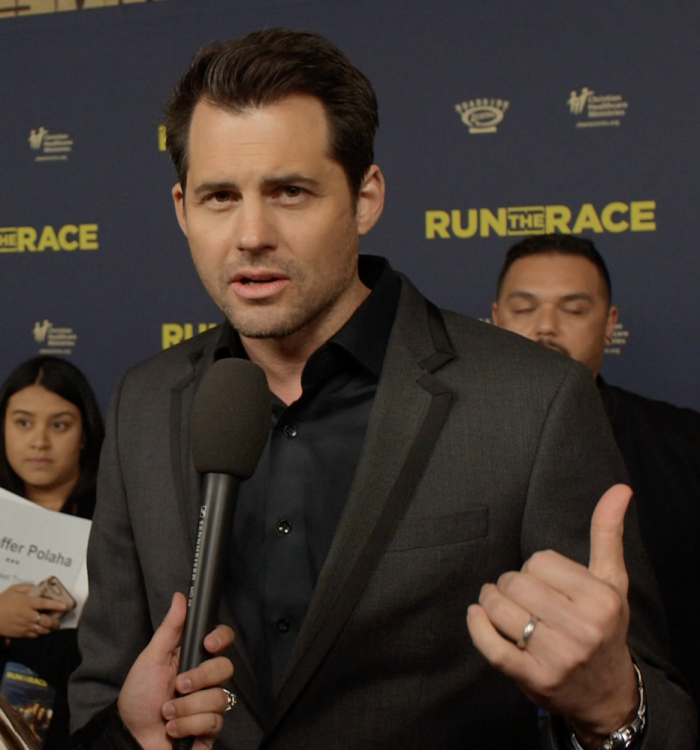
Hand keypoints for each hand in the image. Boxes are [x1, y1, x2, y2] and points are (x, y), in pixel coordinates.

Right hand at [0, 583, 65, 638]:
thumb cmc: (2, 602)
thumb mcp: (13, 589)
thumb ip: (27, 587)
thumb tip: (38, 587)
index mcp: (28, 603)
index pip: (46, 604)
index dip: (58, 605)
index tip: (66, 607)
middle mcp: (29, 615)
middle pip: (47, 621)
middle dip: (56, 621)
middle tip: (59, 620)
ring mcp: (25, 626)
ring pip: (43, 630)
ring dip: (50, 629)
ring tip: (53, 627)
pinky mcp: (20, 634)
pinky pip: (34, 636)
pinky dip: (40, 634)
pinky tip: (42, 631)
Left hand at [117, 592, 233, 749]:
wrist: (130, 737)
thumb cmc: (138, 698)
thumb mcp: (151, 659)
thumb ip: (169, 628)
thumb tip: (180, 597)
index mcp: (194, 658)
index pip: (222, 640)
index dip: (221, 639)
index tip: (207, 645)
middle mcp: (206, 680)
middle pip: (226, 668)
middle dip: (199, 679)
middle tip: (178, 686)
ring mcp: (209, 704)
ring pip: (219, 698)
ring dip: (186, 708)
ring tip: (167, 713)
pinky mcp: (209, 729)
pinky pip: (214, 722)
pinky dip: (188, 725)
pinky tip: (174, 729)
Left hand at [467, 484, 638, 748]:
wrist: (606, 693)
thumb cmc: (604, 626)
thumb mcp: (612, 581)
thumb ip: (608, 533)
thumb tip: (619, 488)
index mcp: (601, 599)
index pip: (539, 561)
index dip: (535, 568)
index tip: (544, 583)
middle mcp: (583, 628)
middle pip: (516, 583)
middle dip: (510, 584)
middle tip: (519, 596)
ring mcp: (558, 657)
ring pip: (500, 609)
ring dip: (489, 602)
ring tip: (497, 605)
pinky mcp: (534, 679)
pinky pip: (492, 647)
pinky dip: (477, 627)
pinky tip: (476, 615)